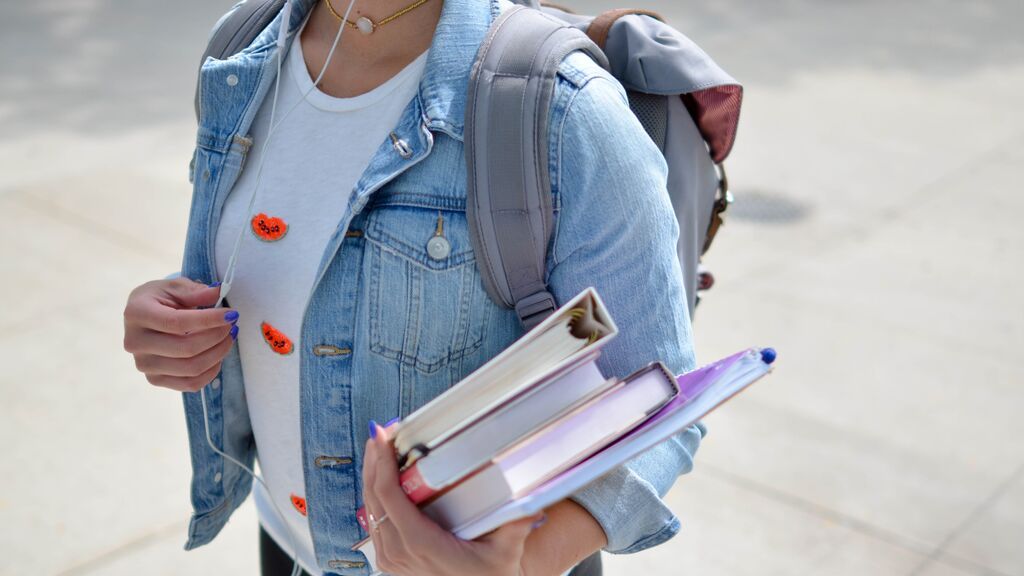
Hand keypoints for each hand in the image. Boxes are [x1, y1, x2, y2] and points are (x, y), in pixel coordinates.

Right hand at [123, 277, 238, 391]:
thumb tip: (218, 293)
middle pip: (186, 349)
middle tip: (232, 325)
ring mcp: (144, 364)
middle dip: (217, 337)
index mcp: (136, 314)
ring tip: (228, 338)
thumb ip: (196, 291)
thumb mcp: (175, 287)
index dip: (208, 320)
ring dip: (218, 353)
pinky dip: (211, 371)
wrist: (143, 317)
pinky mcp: (154, 379)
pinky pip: (190, 384)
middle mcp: (135, 342)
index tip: (231, 314)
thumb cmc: (160, 299)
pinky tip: (218, 355)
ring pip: (191, 369)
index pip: (177, 322)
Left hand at [362, 422, 543, 575]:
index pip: (389, 495)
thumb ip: (516, 524)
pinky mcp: (390, 560)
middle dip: (373, 460)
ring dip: (372, 476)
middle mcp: (399, 552)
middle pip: (373, 496)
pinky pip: (375, 522)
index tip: (382, 436)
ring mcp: (391, 559)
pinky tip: (383, 479)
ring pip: (370, 509)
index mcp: (421, 544)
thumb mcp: (505, 552)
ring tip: (379, 448)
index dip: (382, 462)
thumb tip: (531, 497)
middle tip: (379, 432)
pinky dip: (376, 496)